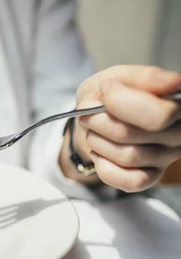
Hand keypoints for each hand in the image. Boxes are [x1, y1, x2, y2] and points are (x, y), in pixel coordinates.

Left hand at [60, 65, 180, 191]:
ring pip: (126, 157)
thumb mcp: (118, 76)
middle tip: (87, 111)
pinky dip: (105, 167)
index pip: (159, 114)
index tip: (105, 89)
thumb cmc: (109, 95)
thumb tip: (171, 83)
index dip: (120, 102)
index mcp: (178, 102)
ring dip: (97, 141)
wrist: (95, 117)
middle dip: (98, 121)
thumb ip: (141, 78)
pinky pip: (129, 182)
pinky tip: (99, 153)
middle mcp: (179, 132)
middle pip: (132, 135)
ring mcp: (167, 156)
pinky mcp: (152, 175)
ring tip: (93, 130)